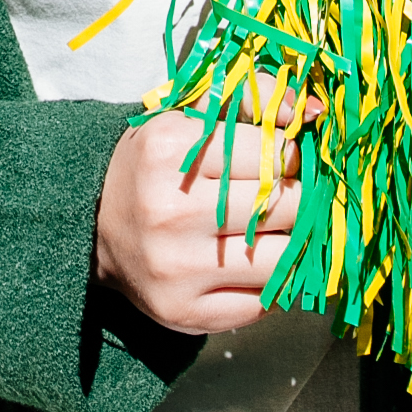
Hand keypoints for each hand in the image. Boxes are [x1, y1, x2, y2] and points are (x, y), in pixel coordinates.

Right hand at [95, 111, 300, 336]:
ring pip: (283, 258)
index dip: (289, 156)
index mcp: (168, 149)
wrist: (96, 229)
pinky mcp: (184, 312)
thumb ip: (251, 98)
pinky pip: (264, 303)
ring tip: (270, 232)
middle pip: (286, 206)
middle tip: (281, 198)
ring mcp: (176, 267)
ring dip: (290, 245)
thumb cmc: (156, 168)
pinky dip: (271, 285)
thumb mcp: (188, 117)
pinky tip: (251, 266)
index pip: (274, 152)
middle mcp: (169, 210)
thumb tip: (316, 112)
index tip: (278, 161)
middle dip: (298, 200)